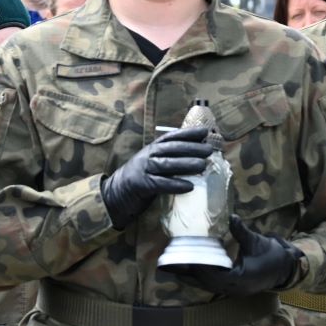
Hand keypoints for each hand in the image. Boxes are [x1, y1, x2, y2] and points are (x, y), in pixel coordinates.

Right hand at [100, 124, 215, 227]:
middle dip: (192, 148)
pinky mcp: (142, 185)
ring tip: (202, 166)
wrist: (116, 193)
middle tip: (209, 150)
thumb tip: (197, 155)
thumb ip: (170, 158)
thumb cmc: (141, 178)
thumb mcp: (154, 163)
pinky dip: (175, 185)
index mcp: (153, 148)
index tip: (205, 132)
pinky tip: (189, 187)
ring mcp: (144, 169)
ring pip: (167, 164)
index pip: (172, 137)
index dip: (188, 133)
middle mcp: (148, 155)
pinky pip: (161, 184)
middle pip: (172, 149)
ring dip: (186, 164)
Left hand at [163, 217, 300, 295]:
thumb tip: (231, 217)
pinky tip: (190, 271)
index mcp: (239, 279)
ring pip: (207, 285)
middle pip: (204, 283)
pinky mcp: (233, 286)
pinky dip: (201, 277)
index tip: (183, 258)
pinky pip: (213, 284)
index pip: (212, 275)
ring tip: (173, 269)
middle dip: (187, 274)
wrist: (287, 268)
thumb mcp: (257, 242)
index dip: (196, 267)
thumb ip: (241, 231)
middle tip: (168, 266)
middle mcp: (233, 287)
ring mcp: (233, 289)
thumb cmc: (274, 256)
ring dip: (191, 277)